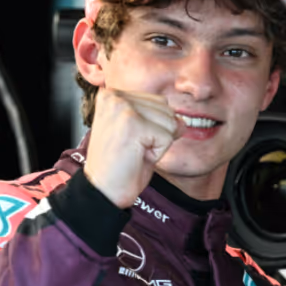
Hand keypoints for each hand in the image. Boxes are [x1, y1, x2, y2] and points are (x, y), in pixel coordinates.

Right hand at [83, 88, 180, 207]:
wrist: (103, 191)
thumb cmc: (119, 165)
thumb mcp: (139, 133)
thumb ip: (159, 119)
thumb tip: (182, 121)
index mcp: (112, 94)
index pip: (158, 101)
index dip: (153, 126)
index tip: (129, 140)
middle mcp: (114, 96)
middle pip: (166, 109)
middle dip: (157, 134)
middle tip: (132, 148)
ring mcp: (122, 108)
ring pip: (169, 121)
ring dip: (157, 144)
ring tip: (134, 152)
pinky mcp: (132, 124)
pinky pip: (167, 137)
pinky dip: (157, 153)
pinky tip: (136, 157)